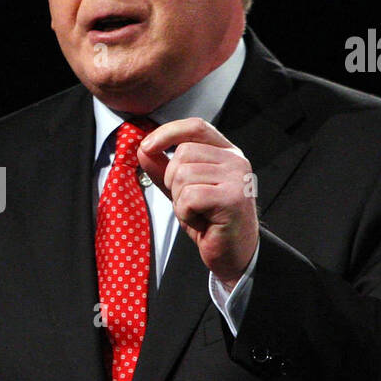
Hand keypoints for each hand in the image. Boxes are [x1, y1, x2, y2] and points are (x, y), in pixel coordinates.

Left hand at [137, 116, 257, 290]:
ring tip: (198, 213)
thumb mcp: (181, 190)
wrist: (234, 254)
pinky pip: (190, 196)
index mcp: (226, 153)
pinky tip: (202, 222)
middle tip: (189, 202)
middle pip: (183, 153)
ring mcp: (237, 178)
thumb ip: (163, 169)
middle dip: (172, 181)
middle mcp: (236, 161)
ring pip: (183, 175)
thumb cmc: (210, 222)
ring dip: (180, 201)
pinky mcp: (233, 198)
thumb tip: (143, 149)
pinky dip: (187, 213)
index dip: (168, 132)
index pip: (195, 127)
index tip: (147, 146)